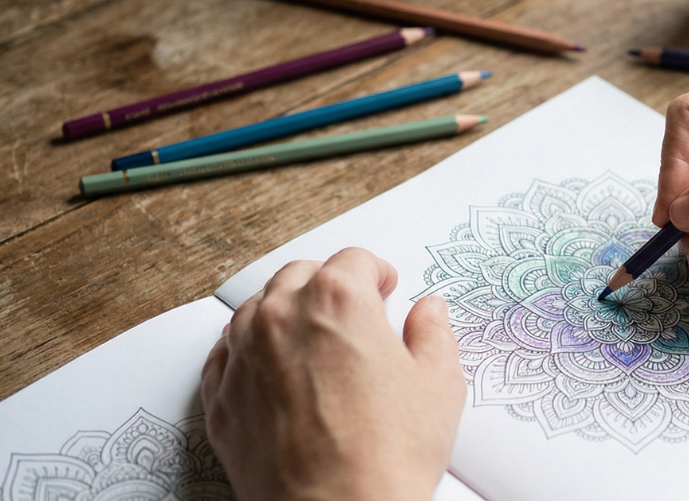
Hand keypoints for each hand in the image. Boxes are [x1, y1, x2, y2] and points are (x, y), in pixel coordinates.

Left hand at [201, 247, 464, 500]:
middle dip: (329, 286)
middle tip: (353, 313)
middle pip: (300, 275)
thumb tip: (428, 311)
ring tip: (311, 339)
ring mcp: (243, 358)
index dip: (377, 273)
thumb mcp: (438, 384)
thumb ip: (432, 333)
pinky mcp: (221, 400)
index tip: (385, 290)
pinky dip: (248, 352)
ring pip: (256, 309)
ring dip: (285, 313)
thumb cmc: (388, 456)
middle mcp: (281, 317)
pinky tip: (273, 369)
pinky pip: (225, 355)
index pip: (354, 260)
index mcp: (338, 300)